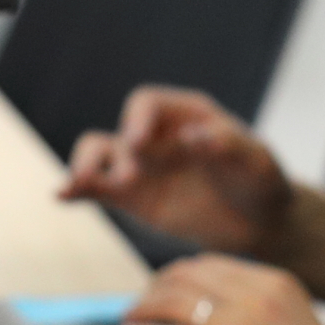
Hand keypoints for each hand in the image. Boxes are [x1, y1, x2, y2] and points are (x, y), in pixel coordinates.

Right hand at [58, 87, 291, 254]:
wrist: (261, 222)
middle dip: (116, 151)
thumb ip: (227, 145)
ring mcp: (141, 166)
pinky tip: (62, 196)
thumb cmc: (261, 180)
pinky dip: (78, 190)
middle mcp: (156, 135)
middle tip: (129, 178)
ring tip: (79, 184)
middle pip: (119, 132)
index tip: (138, 142)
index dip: (138, 118)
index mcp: (185, 114)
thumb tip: (195, 137)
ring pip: (98, 155)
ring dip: (85, 167)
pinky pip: (98, 189)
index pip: (147, 103)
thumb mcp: (256, 161)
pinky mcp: (133, 198)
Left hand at [122, 254, 324, 324]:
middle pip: (187, 278)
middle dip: (154, 288)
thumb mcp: (295, 318)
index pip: (210, 264)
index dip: (177, 274)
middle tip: (139, 304)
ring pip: (174, 304)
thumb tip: (203, 305)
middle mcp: (257, 297)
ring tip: (131, 318)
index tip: (162, 287)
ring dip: (142, 308)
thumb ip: (258, 305)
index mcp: (274, 281)